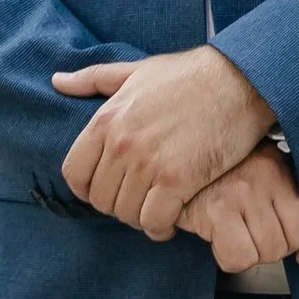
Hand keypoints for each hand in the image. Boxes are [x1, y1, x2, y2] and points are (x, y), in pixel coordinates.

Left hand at [52, 46, 277, 239]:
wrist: (241, 79)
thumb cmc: (190, 74)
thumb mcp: (138, 70)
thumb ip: (94, 79)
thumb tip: (58, 81)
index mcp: (106, 119)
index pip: (75, 174)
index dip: (88, 189)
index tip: (108, 189)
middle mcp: (121, 144)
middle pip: (102, 200)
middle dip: (118, 205)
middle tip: (139, 200)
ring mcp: (148, 163)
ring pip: (126, 214)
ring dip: (140, 218)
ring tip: (155, 209)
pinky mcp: (177, 180)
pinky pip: (154, 221)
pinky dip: (160, 228)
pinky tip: (170, 221)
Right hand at [182, 150, 298, 273]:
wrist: (171, 164)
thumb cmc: (223, 174)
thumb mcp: (272, 176)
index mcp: (286, 162)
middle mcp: (269, 172)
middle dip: (282, 247)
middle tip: (259, 236)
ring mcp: (244, 190)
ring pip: (271, 251)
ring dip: (255, 254)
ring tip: (239, 234)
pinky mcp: (217, 210)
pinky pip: (241, 258)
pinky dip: (232, 259)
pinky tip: (222, 242)